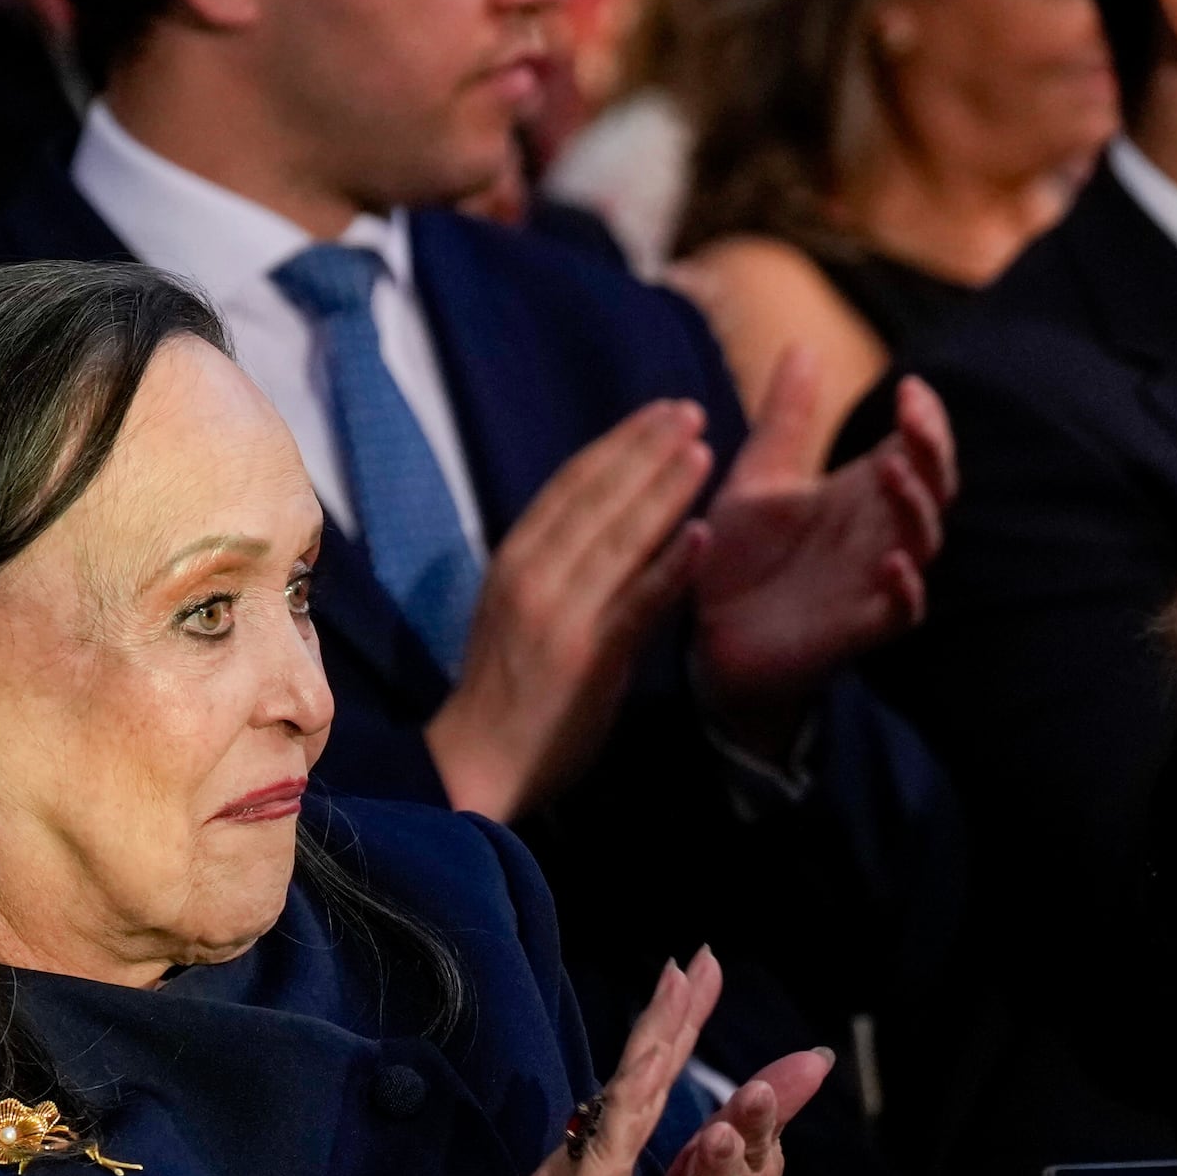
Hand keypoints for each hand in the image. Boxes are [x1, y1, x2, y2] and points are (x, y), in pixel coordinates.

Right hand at [357, 951, 728, 1175]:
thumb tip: (591, 1168)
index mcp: (584, 1169)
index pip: (633, 1090)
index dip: (661, 1037)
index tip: (688, 986)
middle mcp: (577, 1160)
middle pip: (632, 1073)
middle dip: (669, 1012)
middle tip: (700, 957)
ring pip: (625, 1093)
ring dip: (657, 1035)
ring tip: (685, 983)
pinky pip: (613, 1146)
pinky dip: (635, 1101)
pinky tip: (657, 1067)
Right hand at [423, 397, 712, 819]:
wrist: (473, 765)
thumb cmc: (503, 693)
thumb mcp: (515, 611)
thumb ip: (552, 568)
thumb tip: (597, 526)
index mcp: (514, 560)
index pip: (571, 484)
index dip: (618, 443)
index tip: (657, 413)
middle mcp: (533, 575)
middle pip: (597, 496)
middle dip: (646, 448)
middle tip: (691, 410)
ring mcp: (560, 614)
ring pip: (619, 537)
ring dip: (663, 489)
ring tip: (703, 450)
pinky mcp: (587, 656)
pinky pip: (636, 603)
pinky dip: (670, 566)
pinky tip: (703, 535)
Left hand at [690, 357, 950, 730]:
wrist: (708, 638)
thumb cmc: (740, 559)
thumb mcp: (757, 477)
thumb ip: (785, 420)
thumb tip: (803, 346)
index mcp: (859, 493)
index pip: (915, 447)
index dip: (925, 418)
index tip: (909, 386)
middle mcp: (878, 532)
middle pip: (934, 485)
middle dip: (931, 450)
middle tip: (910, 418)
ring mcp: (875, 580)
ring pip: (925, 540)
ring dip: (914, 505)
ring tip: (889, 472)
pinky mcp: (861, 627)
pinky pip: (902, 609)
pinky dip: (905, 587)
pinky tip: (891, 562)